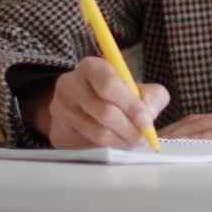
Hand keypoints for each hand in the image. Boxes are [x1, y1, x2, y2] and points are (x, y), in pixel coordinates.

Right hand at [21, 56, 168, 148]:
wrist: (87, 110)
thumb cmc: (118, 95)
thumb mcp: (140, 88)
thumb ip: (152, 97)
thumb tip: (148, 115)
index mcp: (91, 66)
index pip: (108, 84)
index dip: (130, 104)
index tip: (146, 121)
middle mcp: (70, 84)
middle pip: (103, 110)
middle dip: (129, 126)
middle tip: (143, 137)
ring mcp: (61, 108)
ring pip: (97, 130)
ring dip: (121, 139)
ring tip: (135, 140)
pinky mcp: (60, 129)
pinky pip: (89, 142)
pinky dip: (110, 145)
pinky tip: (120, 142)